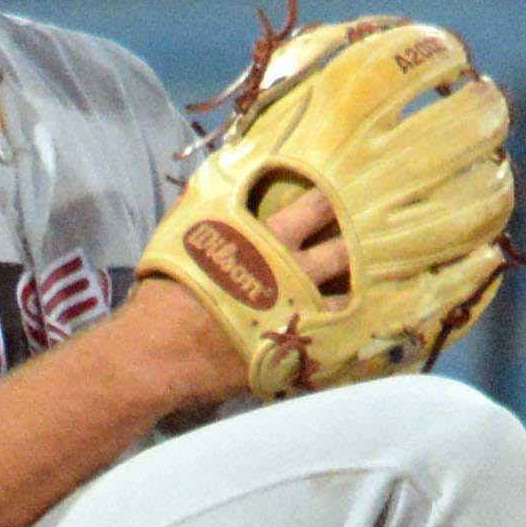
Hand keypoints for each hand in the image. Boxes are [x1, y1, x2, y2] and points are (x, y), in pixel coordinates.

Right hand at [125, 182, 351, 402]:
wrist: (161, 354)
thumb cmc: (167, 289)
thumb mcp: (182, 232)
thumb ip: (208, 201)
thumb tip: (223, 173)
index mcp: (268, 241)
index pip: (316, 207)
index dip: (331, 198)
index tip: (343, 193)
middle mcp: (294, 276)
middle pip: (342, 252)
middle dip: (354, 243)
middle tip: (365, 238)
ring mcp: (300, 316)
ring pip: (346, 300)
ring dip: (353, 292)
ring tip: (358, 289)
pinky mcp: (296, 353)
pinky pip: (332, 343)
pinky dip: (339, 336)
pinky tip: (342, 333)